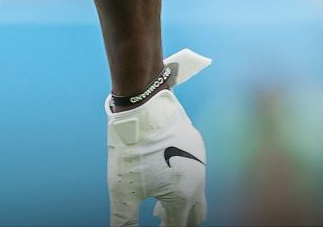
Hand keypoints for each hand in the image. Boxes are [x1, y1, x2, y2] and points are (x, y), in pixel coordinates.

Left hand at [106, 49, 209, 226]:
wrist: (144, 106)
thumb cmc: (132, 148)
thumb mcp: (122, 188)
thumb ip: (124, 218)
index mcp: (183, 197)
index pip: (178, 226)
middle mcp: (198, 182)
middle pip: (195, 214)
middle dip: (179, 222)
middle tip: (161, 223)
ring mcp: (200, 162)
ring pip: (195, 192)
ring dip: (179, 203)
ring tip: (156, 208)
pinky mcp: (196, 145)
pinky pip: (194, 171)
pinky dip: (181, 182)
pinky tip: (161, 176)